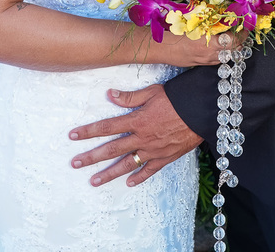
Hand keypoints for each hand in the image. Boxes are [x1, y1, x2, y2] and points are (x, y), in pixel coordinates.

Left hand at [69, 84, 201, 185]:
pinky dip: (138, 178)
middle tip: (75, 164)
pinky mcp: (165, 158)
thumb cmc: (177, 99)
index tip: (72, 136)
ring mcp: (152, 150)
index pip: (107, 126)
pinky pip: (149, 170)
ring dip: (108, 173)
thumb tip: (110, 95)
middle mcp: (141, 138)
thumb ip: (130, 96)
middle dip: (91, 157)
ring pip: (126, 164)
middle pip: (111, 149)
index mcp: (136, 120)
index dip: (88, 131)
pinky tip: (128, 183)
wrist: (201, 111)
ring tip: (93, 181)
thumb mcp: (153, 92)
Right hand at [156, 29, 243, 66]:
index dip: (242, 34)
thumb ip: (209, 23)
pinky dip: (223, 55)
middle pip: (234, 50)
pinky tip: (222, 49)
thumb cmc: (176, 32)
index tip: (245, 27)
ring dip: (233, 50)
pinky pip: (217, 61)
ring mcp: (206, 61)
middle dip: (241, 42)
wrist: (162, 47)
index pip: (234, 40)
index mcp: (210, 42)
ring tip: (235, 41)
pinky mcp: (201, 64)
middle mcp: (211, 54)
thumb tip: (222, 17)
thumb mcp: (194, 24)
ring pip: (227, 57)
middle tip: (243, 34)